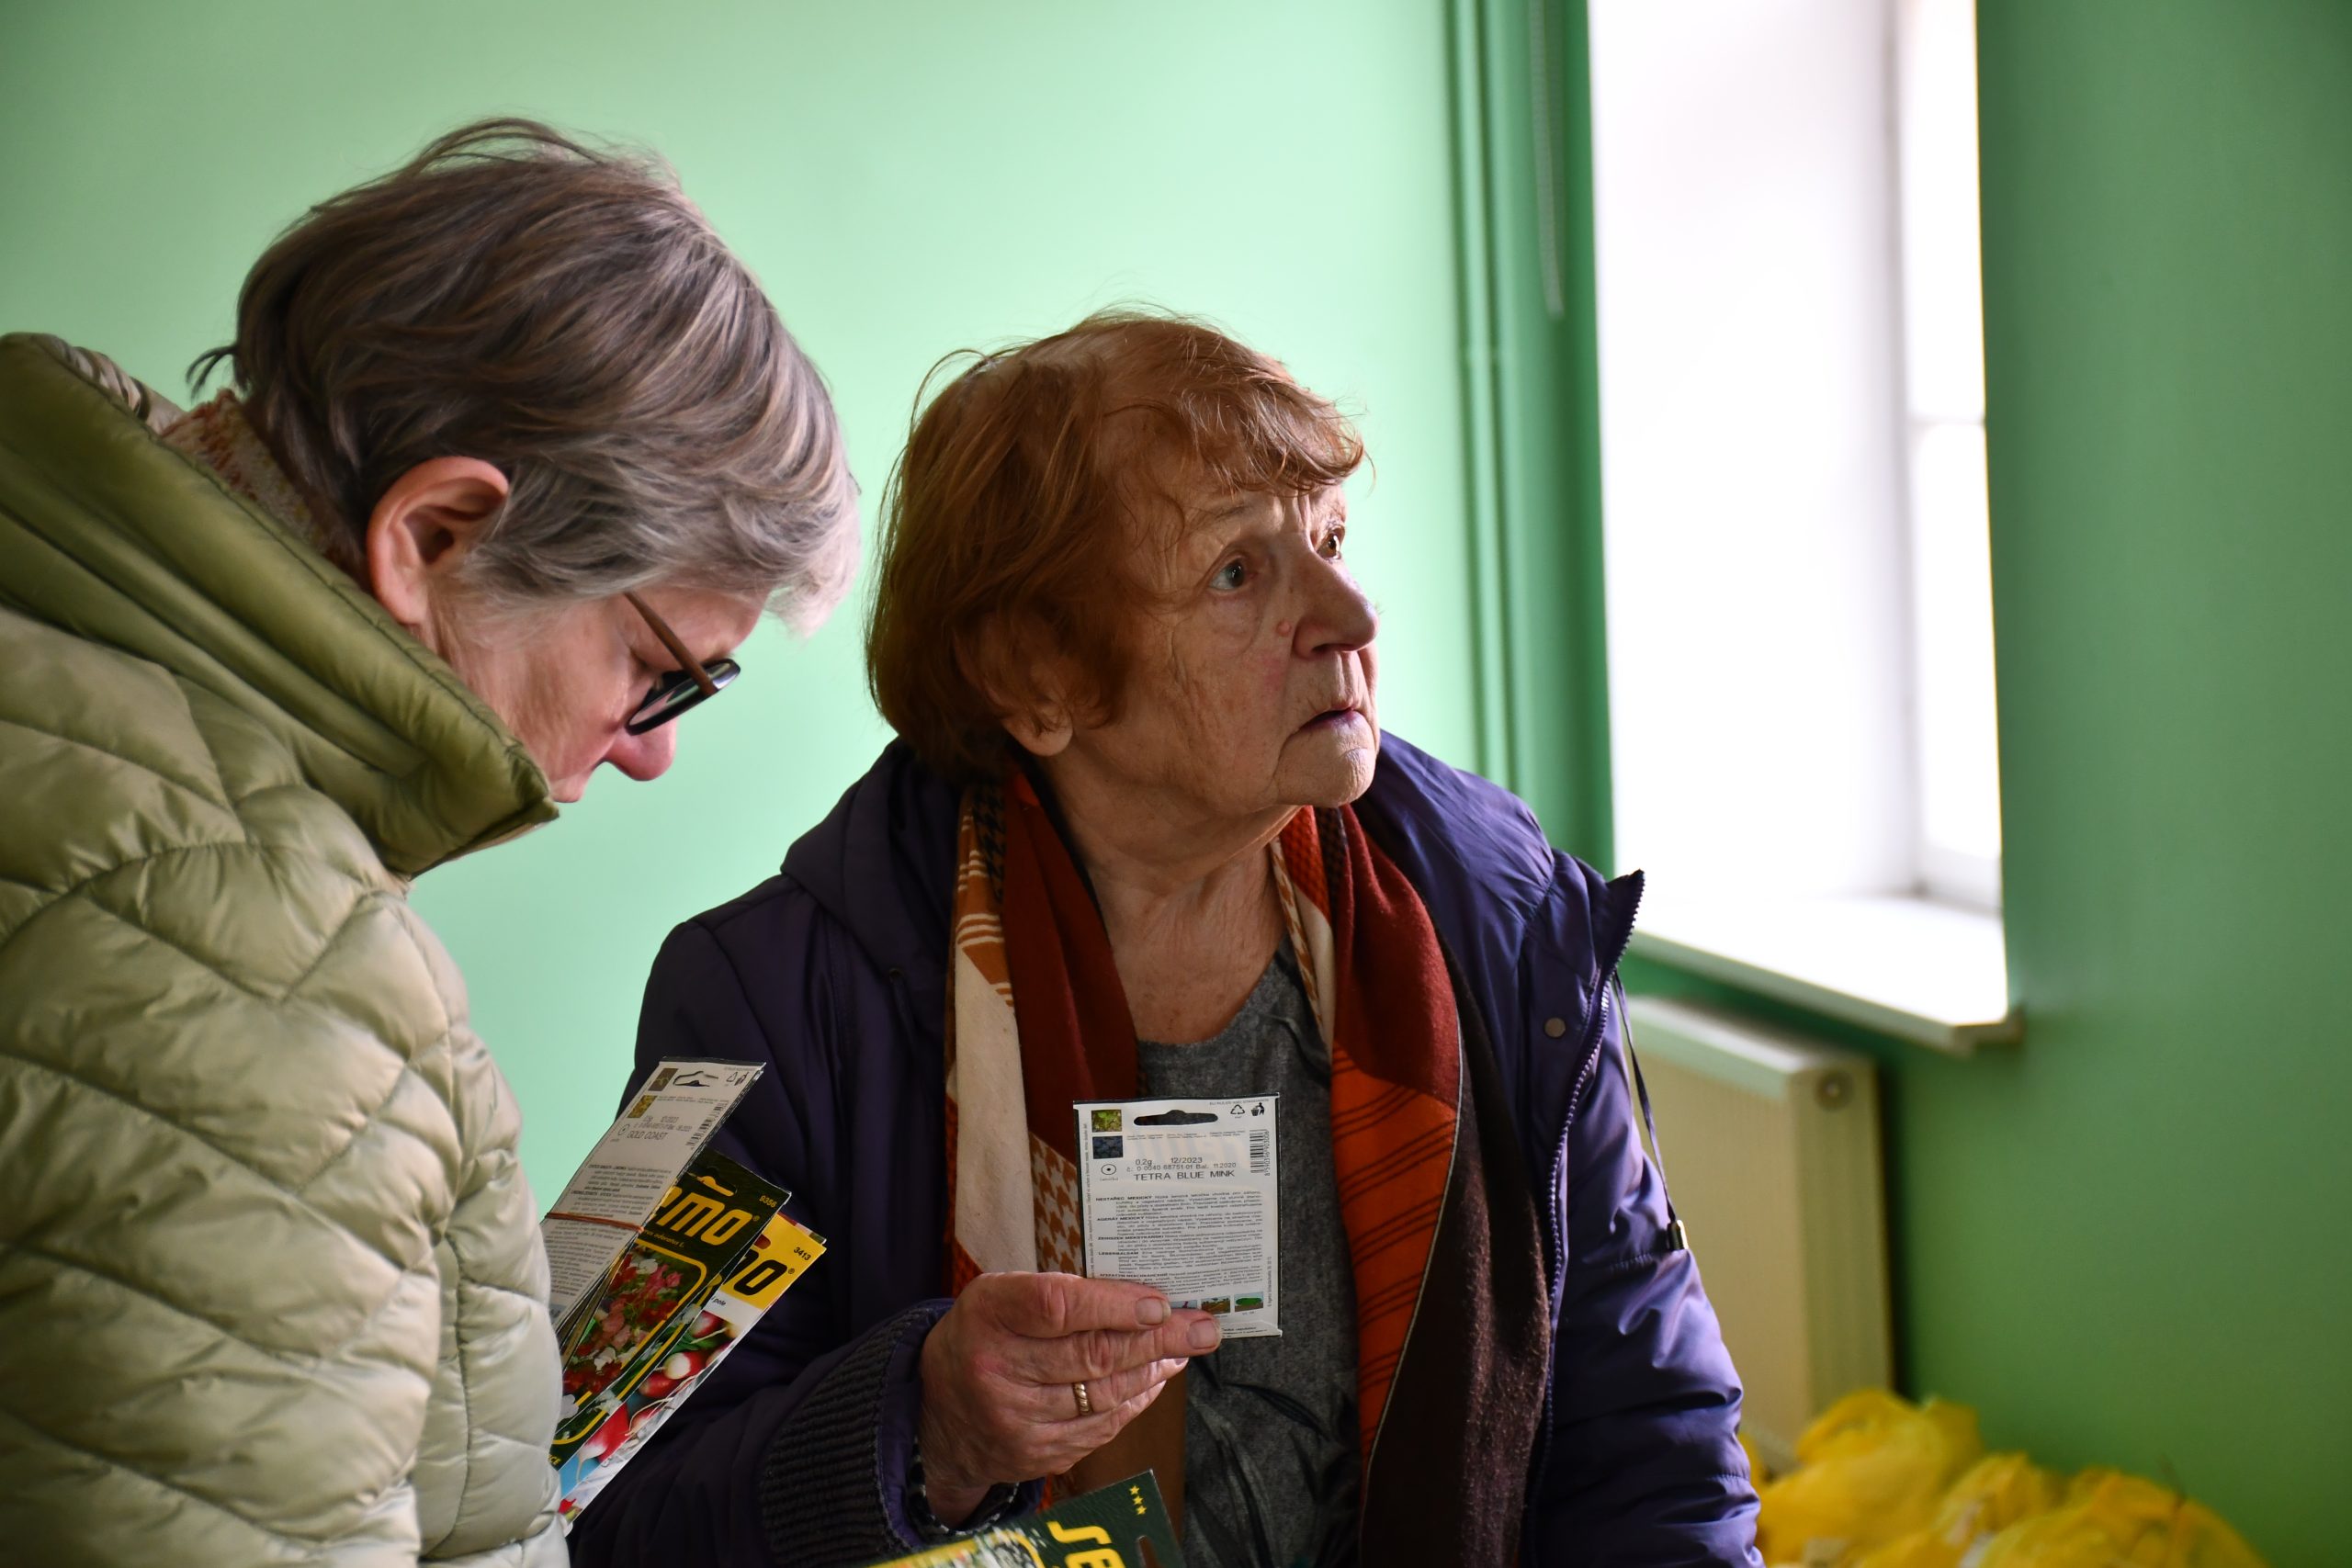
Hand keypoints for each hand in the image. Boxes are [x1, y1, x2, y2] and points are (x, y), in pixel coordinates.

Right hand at [917, 1272, 1219, 1522]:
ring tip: (1184, 1348)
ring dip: (1153, 1369)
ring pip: (1104, 1393)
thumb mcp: (1002, 1298)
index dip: (1112, 1305)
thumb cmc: (985, 1337)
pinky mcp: (1034, 1453)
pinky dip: (1134, 1400)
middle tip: (1203, 1327)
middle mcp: (996, 1369)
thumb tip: (1141, 1298)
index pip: (1057, 1306)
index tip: (1158, 1302)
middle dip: (1158, 1339)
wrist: (937, 1416)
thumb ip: (1061, 1294)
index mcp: (988, 1315)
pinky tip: (1153, 1379)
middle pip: (1092, 1354)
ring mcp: (1015, 1419)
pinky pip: (1100, 1427)